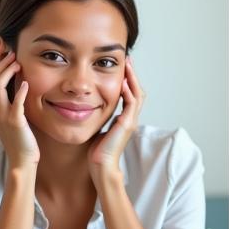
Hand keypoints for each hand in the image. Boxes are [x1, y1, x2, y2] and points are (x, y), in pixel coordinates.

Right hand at [0, 50, 39, 168]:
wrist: (22, 159)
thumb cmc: (21, 136)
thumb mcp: (13, 115)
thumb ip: (12, 100)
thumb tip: (18, 80)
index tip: (6, 54)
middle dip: (0, 65)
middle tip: (13, 55)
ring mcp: (2, 117)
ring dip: (7, 72)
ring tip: (18, 64)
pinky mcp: (15, 122)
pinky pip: (15, 104)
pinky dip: (19, 92)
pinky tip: (25, 83)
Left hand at [88, 58, 143, 185]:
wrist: (101, 168)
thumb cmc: (97, 152)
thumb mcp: (100, 128)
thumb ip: (100, 117)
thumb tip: (91, 107)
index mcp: (125, 118)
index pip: (131, 93)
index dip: (129, 79)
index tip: (123, 66)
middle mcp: (131, 118)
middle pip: (137, 90)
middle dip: (133, 74)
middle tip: (128, 60)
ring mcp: (130, 121)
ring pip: (137, 94)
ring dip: (133, 79)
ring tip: (127, 66)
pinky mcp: (127, 125)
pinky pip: (131, 104)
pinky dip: (128, 92)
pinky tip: (123, 83)